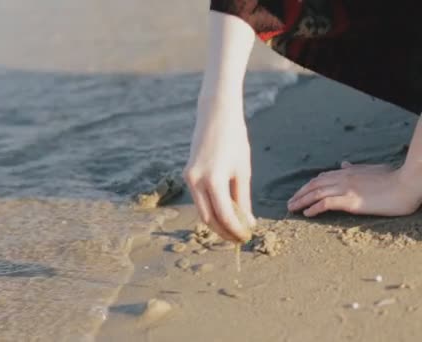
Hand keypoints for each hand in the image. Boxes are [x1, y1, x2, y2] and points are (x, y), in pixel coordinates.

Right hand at [183, 98, 254, 241]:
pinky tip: (224, 211)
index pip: (225, 216)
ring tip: (233, 227)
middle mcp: (197, 181)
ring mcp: (189, 178)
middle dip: (224, 232)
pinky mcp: (187, 174)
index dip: (236, 231)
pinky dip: (210, 209)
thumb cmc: (234, 140)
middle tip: (239, 238)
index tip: (247, 237)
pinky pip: (198, 199)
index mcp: (214, 180)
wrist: (215, 115)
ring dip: (217, 223)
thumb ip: (243, 198)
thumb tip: (247, 222)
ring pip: (201, 211)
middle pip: (209, 219)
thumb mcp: (242, 170)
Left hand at [288, 161, 421, 216]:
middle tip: (289, 203)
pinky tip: (307, 213)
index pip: (321, 178)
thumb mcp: (372, 169)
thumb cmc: (394, 177)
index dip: (308, 186)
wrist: (408, 183)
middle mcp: (343, 178)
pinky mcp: (351, 201)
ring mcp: (346, 189)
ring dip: (301, 201)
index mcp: (348, 171)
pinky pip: (326, 204)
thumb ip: (356, 168)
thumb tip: (344, 164)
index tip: (300, 193)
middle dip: (299, 194)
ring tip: (291, 208)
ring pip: (316, 194)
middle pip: (314, 185)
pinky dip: (313, 208)